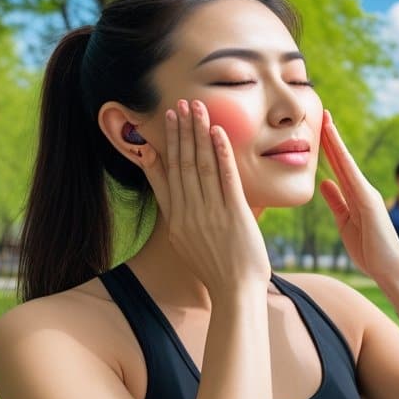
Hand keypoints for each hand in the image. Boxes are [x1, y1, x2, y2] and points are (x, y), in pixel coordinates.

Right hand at [140, 99, 270, 296]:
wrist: (234, 293)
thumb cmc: (216, 269)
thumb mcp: (186, 242)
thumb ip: (178, 214)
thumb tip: (172, 194)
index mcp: (175, 220)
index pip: (166, 175)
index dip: (164, 145)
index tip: (163, 123)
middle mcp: (189, 213)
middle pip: (182, 164)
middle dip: (181, 132)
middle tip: (179, 105)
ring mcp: (210, 213)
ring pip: (201, 165)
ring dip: (198, 135)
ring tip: (197, 109)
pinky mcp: (234, 215)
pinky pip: (226, 178)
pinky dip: (221, 154)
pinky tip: (219, 133)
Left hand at [318, 111, 398, 280]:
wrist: (390, 269)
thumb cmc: (370, 250)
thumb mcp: (345, 223)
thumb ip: (336, 201)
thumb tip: (324, 182)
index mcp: (356, 196)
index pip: (339, 167)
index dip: (329, 148)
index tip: (319, 128)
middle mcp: (363, 190)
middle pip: (343, 159)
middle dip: (331, 136)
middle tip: (321, 112)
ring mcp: (367, 194)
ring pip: (347, 163)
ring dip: (335, 141)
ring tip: (325, 120)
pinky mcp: (369, 202)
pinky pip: (352, 176)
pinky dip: (343, 159)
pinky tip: (334, 145)